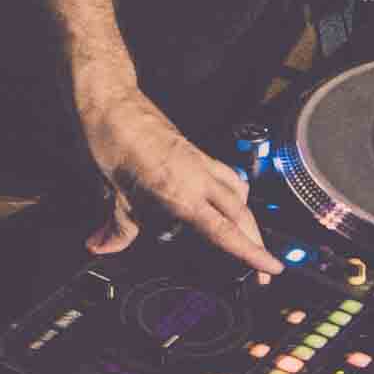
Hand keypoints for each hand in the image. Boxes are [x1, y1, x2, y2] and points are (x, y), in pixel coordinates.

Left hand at [78, 88, 269, 272]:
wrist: (113, 102)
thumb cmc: (112, 140)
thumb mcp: (110, 190)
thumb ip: (115, 227)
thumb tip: (102, 247)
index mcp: (180, 191)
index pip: (223, 229)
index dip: (250, 251)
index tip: (271, 267)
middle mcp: (198, 176)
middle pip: (243, 214)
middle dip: (258, 244)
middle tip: (264, 271)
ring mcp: (201, 161)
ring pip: (240, 194)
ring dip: (249, 220)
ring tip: (251, 241)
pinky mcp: (197, 152)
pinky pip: (228, 176)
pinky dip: (235, 194)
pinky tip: (229, 204)